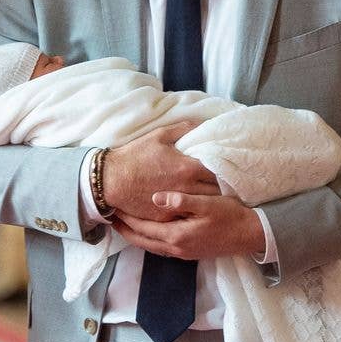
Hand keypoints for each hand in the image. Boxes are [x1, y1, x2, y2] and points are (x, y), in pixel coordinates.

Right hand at [102, 123, 218, 220]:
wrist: (111, 180)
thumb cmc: (134, 156)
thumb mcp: (159, 136)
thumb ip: (183, 129)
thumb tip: (202, 124)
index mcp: (187, 168)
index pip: (218, 170)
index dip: (226, 168)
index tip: (229, 166)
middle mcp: (187, 188)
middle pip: (217, 191)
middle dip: (223, 186)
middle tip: (227, 182)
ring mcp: (178, 205)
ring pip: (205, 206)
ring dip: (212, 201)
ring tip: (217, 197)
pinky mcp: (167, 217)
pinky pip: (188, 216)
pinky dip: (195, 212)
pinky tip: (198, 209)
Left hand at [113, 192, 265, 259]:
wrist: (251, 234)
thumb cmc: (230, 215)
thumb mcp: (206, 203)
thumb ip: (181, 201)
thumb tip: (155, 198)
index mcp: (177, 236)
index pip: (143, 229)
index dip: (126, 219)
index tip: (112, 207)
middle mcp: (176, 249)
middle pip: (142, 241)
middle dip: (125, 230)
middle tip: (110, 217)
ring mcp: (183, 253)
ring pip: (150, 246)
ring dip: (135, 236)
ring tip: (123, 223)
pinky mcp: (189, 252)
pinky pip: (160, 248)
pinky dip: (148, 239)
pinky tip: (147, 230)